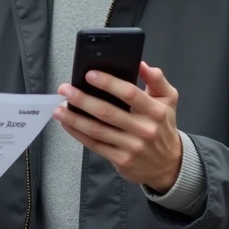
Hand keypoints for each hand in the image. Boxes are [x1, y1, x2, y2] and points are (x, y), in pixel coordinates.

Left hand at [55, 62, 181, 192]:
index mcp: (155, 111)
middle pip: (107, 112)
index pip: (129, 93)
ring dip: (74, 118)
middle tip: (65, 89)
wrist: (169, 164)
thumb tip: (141, 63)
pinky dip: (78, 133)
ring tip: (59, 108)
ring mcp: (132, 146)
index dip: (108, 83)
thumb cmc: (163, 126)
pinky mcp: (122, 160)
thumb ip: (156, 80)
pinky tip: (67, 123)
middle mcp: (144, 129)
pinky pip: (95, 145)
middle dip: (83, 99)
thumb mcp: (168, 100)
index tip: (90, 74)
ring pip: (97, 130)